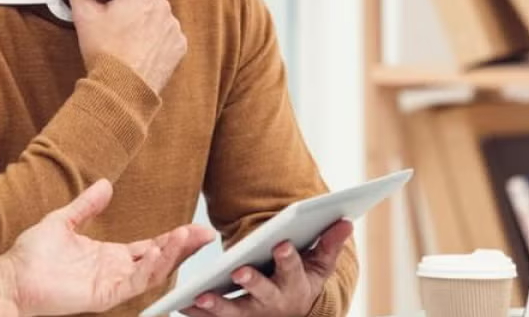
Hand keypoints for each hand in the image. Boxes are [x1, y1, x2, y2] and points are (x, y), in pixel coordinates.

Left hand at [0, 179, 214, 315]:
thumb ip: (87, 205)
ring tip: (186, 237)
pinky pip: (134, 283)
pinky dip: (150, 268)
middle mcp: (116, 271)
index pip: (150, 247)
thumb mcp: (64, 221)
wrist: (12, 274)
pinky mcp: (103, 295)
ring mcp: (111, 284)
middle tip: (205, 234)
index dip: (173, 238)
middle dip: (183, 248)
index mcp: (110, 256)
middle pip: (159, 260)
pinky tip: (160, 251)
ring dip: (171, 255)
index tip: (193, 226)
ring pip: (152, 272)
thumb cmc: (32, 254)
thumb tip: (105, 184)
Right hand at [51, 0, 186, 92]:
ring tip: (125, 39)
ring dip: (144, 21)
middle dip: (130, 3)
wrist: (122, 89)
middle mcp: (164, 6)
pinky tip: (138, 49)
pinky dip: (156, 39)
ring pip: (157, 15)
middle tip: (111, 21)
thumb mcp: (84, 14)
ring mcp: (174, 27)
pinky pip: (167, 36)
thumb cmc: (104, 51)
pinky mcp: (179, 46)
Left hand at [182, 220, 353, 316]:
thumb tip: (346, 221)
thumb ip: (329, 243)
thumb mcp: (319, 265)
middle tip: (240, 271)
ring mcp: (251, 314)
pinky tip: (182, 304)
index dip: (288, 258)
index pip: (293, 270)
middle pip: (263, 293)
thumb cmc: (303, 280)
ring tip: (201, 296)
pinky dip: (198, 313)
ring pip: (234, 311)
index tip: (283, 244)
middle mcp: (273, 302)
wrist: (293, 314)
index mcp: (295, 284)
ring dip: (217, 306)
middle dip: (253, 282)